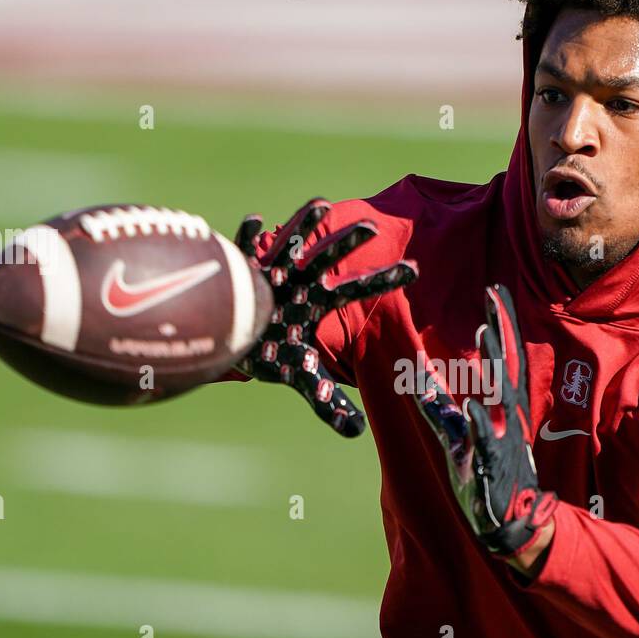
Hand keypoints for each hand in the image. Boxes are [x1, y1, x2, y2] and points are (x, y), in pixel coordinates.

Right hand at [233, 197, 416, 437]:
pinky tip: (254, 220)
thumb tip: (358, 433)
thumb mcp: (301, 376)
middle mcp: (297, 282)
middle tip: (374, 227)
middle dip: (348, 243)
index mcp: (316, 301)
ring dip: (303, 227)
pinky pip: (242, 251)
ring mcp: (268, 273)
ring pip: (289, 244)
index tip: (415, 270)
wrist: (223, 339)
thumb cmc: (266, 350)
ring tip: (322, 204)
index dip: (383, 280)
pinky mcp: (238, 271)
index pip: (357, 288)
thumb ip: (328, 402)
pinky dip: (247, 237)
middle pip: (327, 259)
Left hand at [414, 283, 557, 559]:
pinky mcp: (488, 466)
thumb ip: (441, 410)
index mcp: (503, 410)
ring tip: (484, 334)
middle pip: (505, 368)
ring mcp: (499, 440)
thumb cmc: (489, 476)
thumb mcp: (462, 439)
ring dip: (493, 365)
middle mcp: (505, 420)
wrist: (512, 522)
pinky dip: (476, 423)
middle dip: (500, 333)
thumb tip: (418, 382)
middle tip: (493, 298)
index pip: (504, 361)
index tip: (494, 292)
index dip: (501, 326)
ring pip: (497, 398)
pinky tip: (468, 404)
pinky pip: (482, 442)